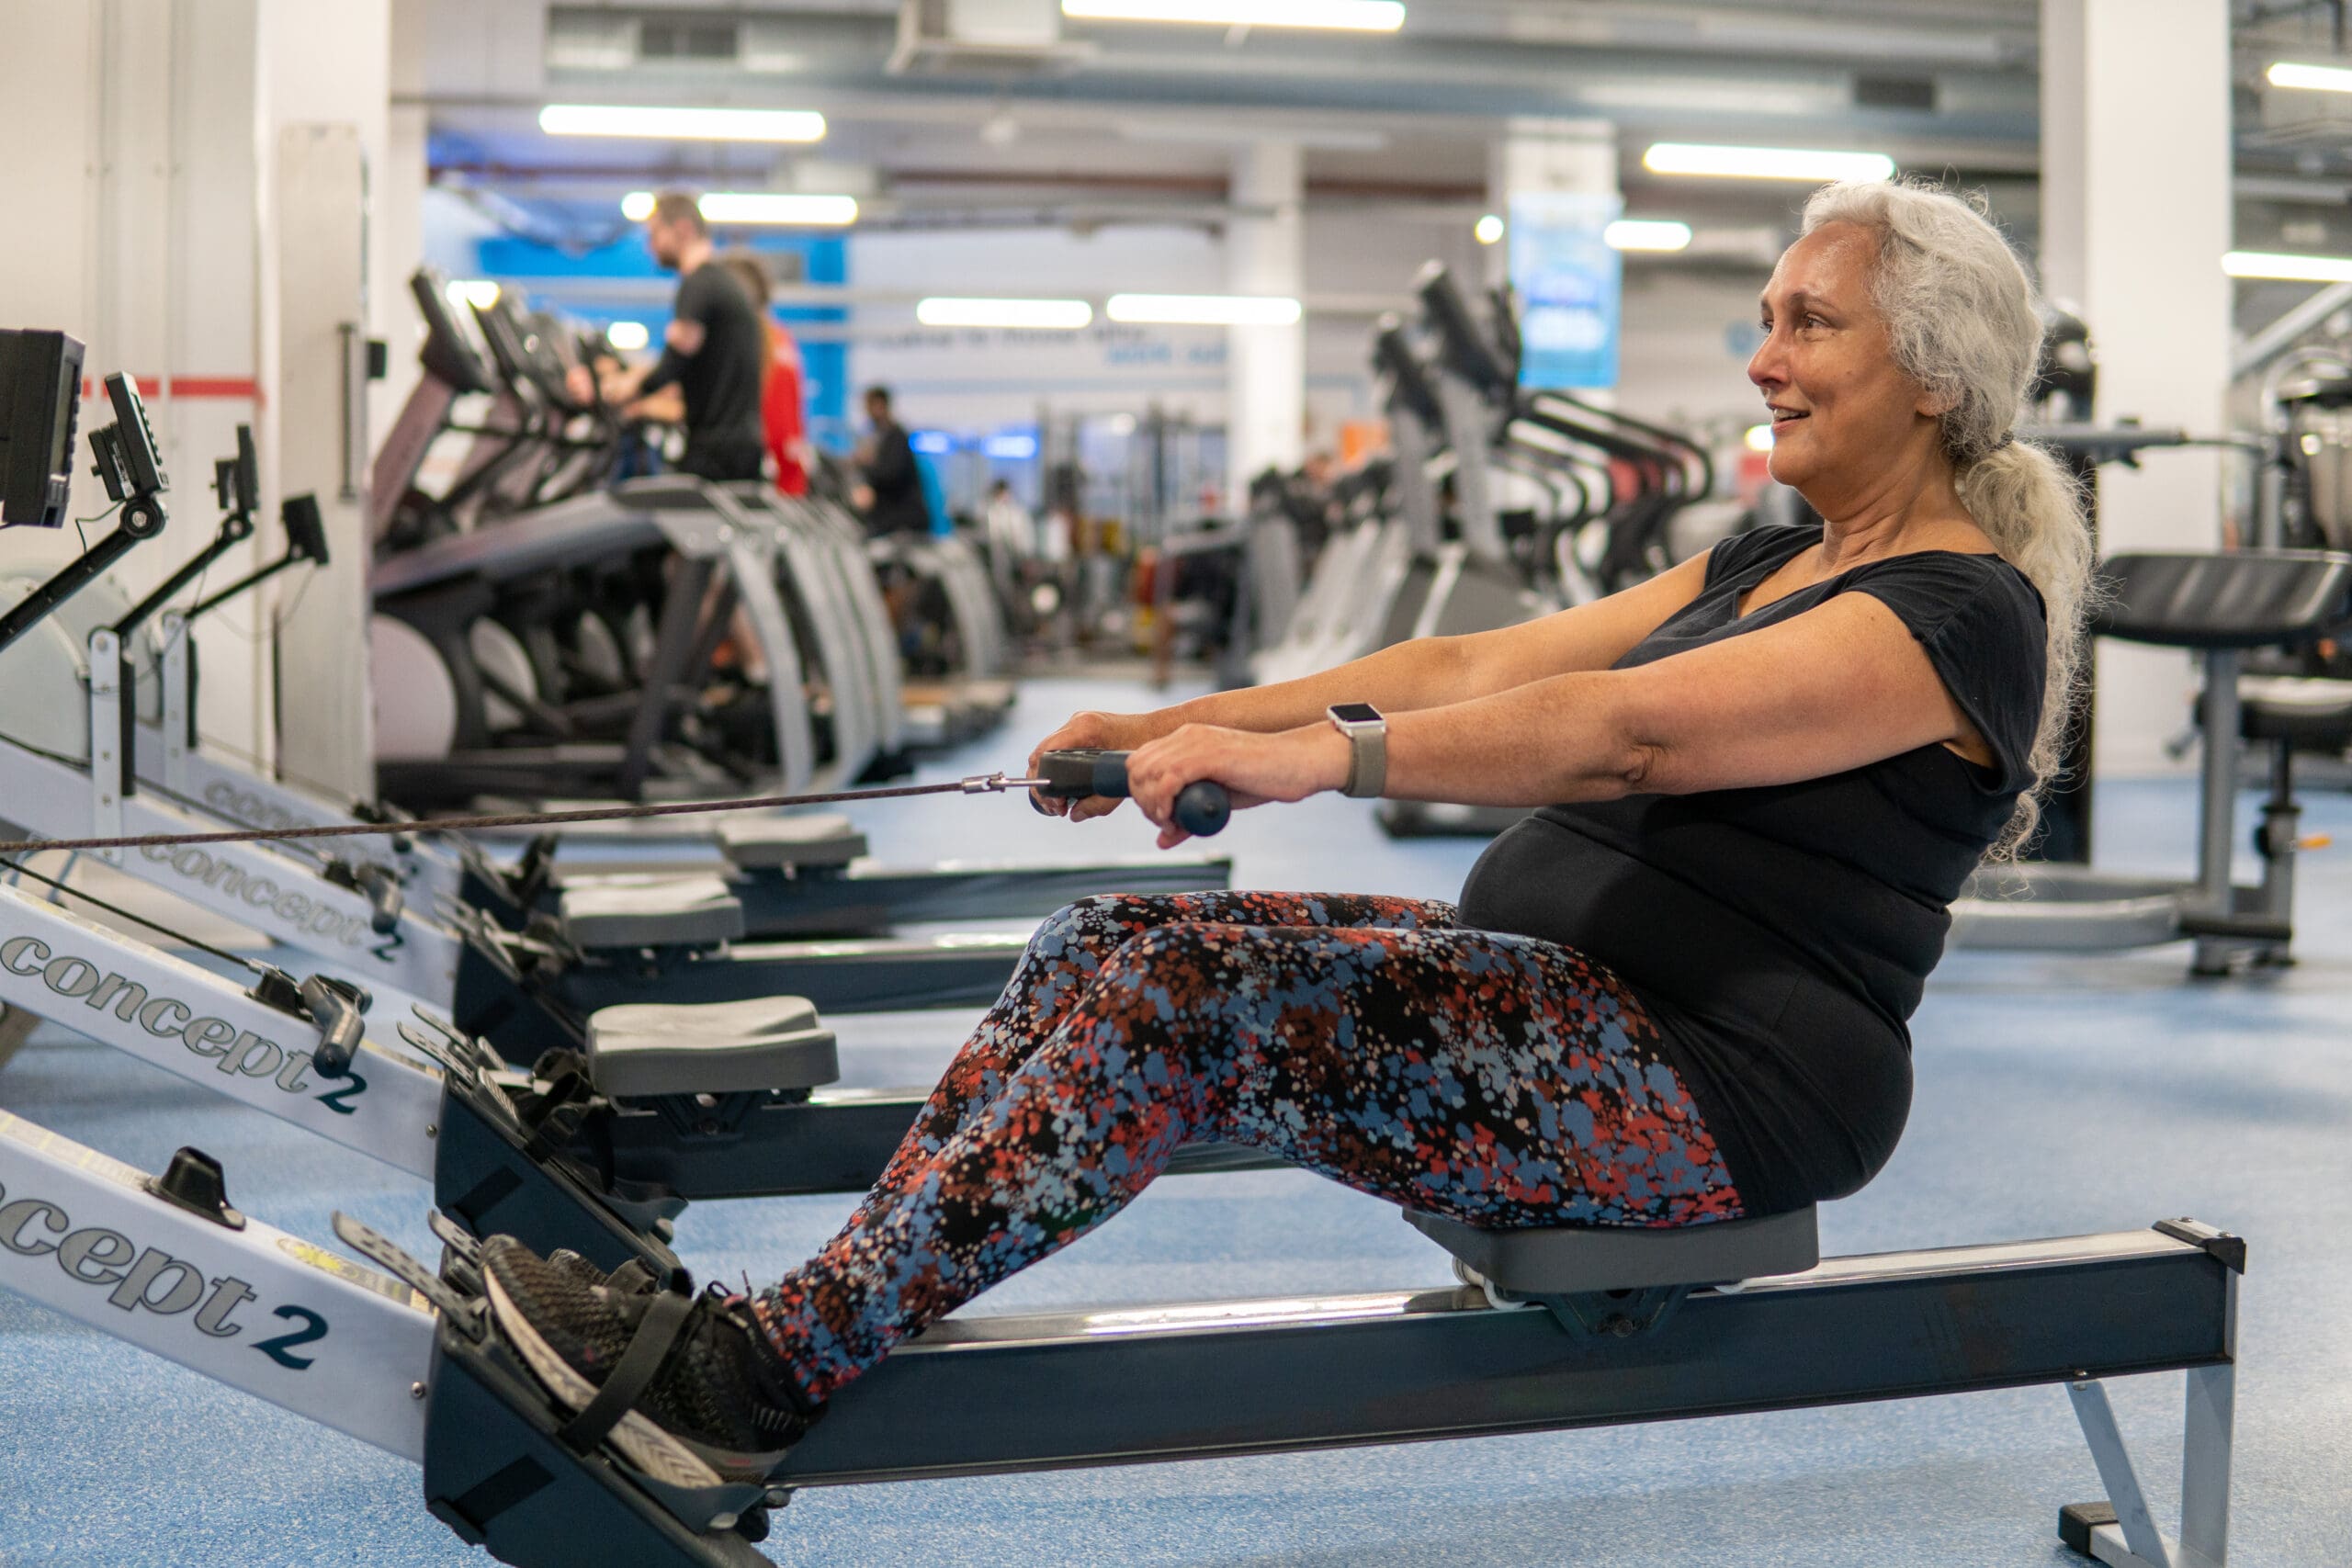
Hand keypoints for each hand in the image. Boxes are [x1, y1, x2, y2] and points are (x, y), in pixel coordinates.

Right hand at [1027, 710, 1156, 821]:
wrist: (1159, 731)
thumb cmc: (1143, 752)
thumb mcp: (1121, 781)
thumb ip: (1098, 803)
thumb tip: (1073, 815)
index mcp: (1084, 729)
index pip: (1045, 753)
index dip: (1041, 780)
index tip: (1053, 802)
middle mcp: (1076, 722)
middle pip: (1041, 754)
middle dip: (1042, 784)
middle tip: (1055, 808)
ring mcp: (1077, 723)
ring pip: (1047, 753)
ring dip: (1047, 778)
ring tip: (1060, 803)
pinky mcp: (1080, 729)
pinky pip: (1058, 750)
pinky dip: (1056, 769)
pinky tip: (1064, 787)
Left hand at [1126, 723, 1350, 849]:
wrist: (1297, 764)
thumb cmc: (1262, 780)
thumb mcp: (1217, 799)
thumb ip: (1188, 815)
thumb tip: (1161, 840)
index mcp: (1186, 738)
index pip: (1138, 760)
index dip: (1140, 791)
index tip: (1159, 815)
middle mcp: (1187, 735)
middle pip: (1136, 767)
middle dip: (1142, 800)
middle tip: (1164, 822)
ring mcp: (1197, 742)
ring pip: (1147, 773)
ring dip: (1151, 804)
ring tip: (1171, 823)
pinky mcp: (1211, 754)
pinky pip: (1169, 778)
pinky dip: (1163, 802)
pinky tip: (1173, 818)